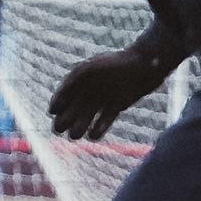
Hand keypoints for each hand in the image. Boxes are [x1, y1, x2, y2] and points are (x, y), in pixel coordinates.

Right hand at [48, 44, 171, 139]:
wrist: (147, 64)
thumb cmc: (118, 63)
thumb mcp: (92, 69)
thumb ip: (74, 80)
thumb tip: (60, 93)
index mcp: (82, 76)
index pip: (65, 92)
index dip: (58, 102)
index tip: (53, 112)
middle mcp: (92, 87)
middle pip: (74, 106)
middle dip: (65, 118)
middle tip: (58, 130)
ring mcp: (104, 96)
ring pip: (88, 114)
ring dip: (80, 125)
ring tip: (74, 136)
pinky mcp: (118, 104)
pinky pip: (105, 118)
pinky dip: (100, 127)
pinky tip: (93, 136)